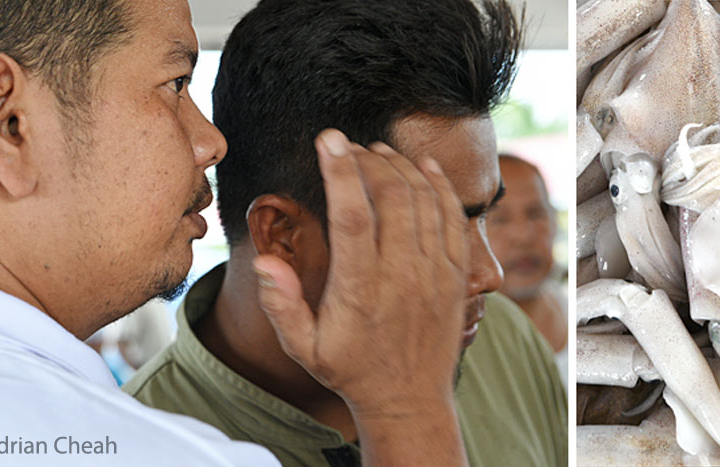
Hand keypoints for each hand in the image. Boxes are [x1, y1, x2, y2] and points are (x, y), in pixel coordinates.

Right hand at [251, 129, 469, 464]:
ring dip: (400, 166)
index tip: (328, 139)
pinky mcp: (456, 274)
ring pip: (424, 199)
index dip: (340, 171)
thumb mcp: (304, 348)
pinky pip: (453, 216)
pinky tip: (421, 166)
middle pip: (391, 195)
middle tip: (347, 146)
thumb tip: (264, 262)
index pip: (352, 216)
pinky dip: (439, 184)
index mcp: (360, 290)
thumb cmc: (352, 370)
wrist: (410, 400)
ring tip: (376, 152)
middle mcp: (401, 276)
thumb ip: (281, 304)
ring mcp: (434, 272)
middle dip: (367, 159)